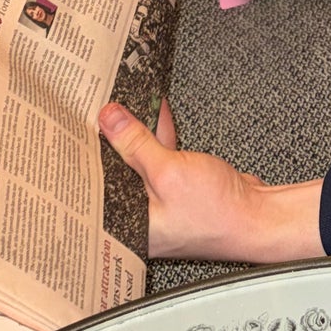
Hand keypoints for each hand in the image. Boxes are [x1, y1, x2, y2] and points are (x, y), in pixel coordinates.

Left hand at [99, 98, 324, 263]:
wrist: (258, 217)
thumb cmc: (216, 214)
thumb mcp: (168, 173)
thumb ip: (137, 144)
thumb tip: (110, 119)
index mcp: (126, 227)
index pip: (91, 187)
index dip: (81, 154)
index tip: (72, 125)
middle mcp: (137, 218)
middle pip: (111, 172)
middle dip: (106, 139)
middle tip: (93, 107)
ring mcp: (157, 203)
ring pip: (135, 161)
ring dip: (134, 132)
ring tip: (121, 102)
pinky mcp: (176, 189)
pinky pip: (158, 157)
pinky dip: (156, 136)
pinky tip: (152, 113)